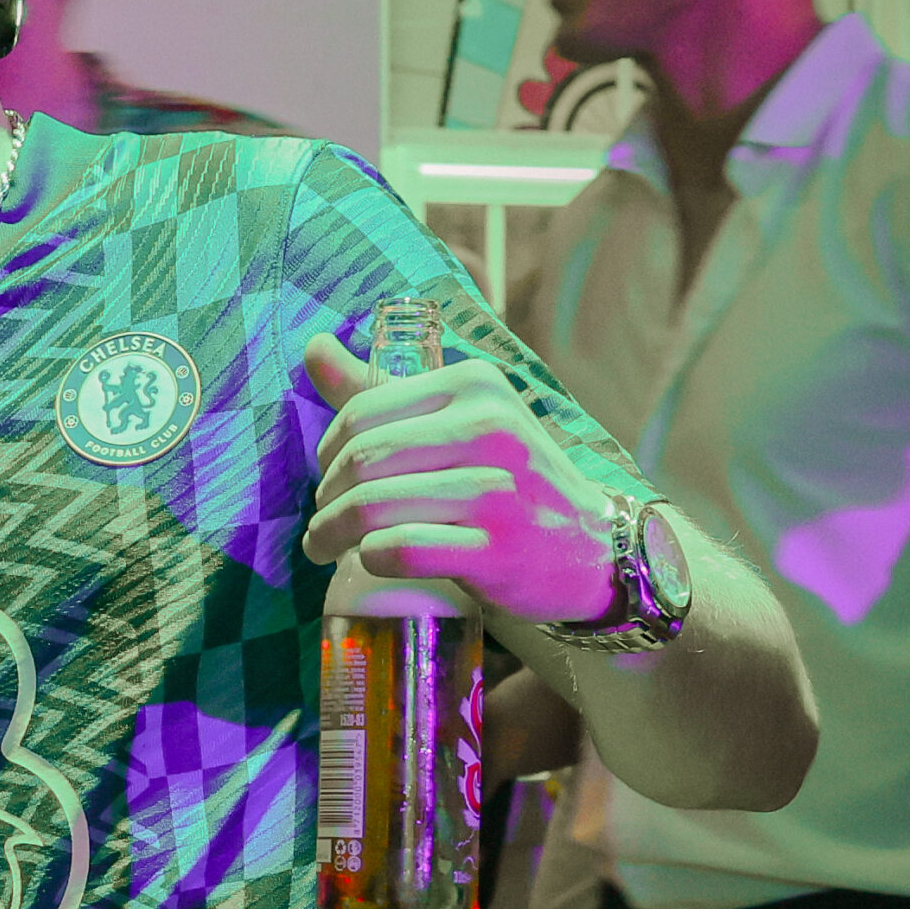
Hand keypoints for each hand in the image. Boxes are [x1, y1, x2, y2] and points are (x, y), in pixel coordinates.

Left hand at [302, 330, 616, 623]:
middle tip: (322, 519)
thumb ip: (383, 388)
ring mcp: (497, 491)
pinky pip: (401, 550)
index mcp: (475, 385)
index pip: (363, 412)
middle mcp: (490, 428)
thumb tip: (314, 347)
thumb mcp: (460, 418)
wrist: (595, 546)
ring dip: (332, 532)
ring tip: (324, 545)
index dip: (327, 450)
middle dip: (325, 496)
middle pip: (363, 459)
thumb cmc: (510, 478)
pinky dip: (368, 557)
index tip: (327, 475)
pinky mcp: (497, 550)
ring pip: (373, 506)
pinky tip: (364, 561)